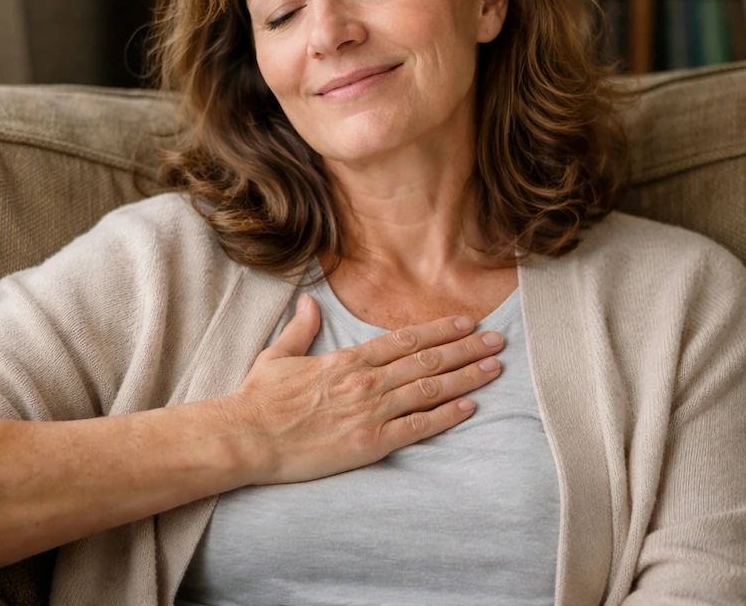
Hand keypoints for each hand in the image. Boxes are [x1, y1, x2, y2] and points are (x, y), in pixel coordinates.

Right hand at [221, 293, 504, 485]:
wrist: (247, 436)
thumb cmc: (259, 399)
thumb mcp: (279, 355)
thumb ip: (301, 328)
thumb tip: (309, 302)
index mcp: (347, 359)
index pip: (404, 340)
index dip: (439, 330)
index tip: (465, 322)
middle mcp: (366, 381)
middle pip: (426, 360)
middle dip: (466, 349)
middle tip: (497, 340)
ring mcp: (371, 411)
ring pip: (429, 389)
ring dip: (466, 377)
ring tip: (494, 367)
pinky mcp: (370, 442)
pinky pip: (417, 427)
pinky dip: (446, 415)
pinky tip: (470, 406)